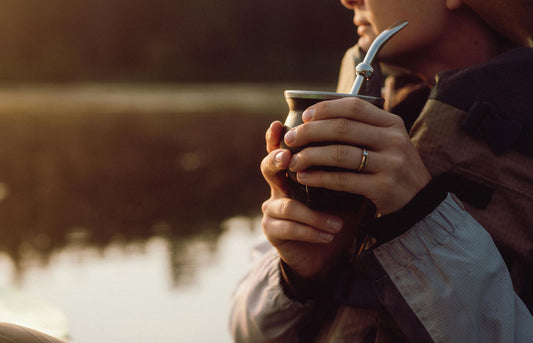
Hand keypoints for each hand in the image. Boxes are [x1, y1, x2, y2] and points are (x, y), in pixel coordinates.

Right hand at [260, 121, 360, 277]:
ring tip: (337, 224)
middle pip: (268, 167)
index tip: (279, 124)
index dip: (276, 137)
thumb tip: (368, 144)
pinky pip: (289, 228)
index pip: (281, 148)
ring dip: (315, 216)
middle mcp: (278, 187)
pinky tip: (330, 235)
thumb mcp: (344, 191)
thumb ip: (346, 170)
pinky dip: (313, 231)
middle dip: (278, 161)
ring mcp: (272, 209)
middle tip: (291, 160)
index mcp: (293, 172)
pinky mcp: (272, 231)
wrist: (326, 254)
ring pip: (287, 205)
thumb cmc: (336, 216)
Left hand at [284, 97, 430, 214]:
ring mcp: (390, 164)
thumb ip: (362, 128)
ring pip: (340, 154)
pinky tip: (305, 177)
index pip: (354, 107)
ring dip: (310, 156)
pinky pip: (343, 180)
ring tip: (293, 161)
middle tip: (290, 139)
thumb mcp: (386, 141)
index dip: (325, 109)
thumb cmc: (392, 168)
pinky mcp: (383, 187)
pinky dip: (319, 177)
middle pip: (342, 128)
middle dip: (310, 132)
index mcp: (392, 123)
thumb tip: (318, 115)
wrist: (419, 202)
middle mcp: (393, 140)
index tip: (304, 116)